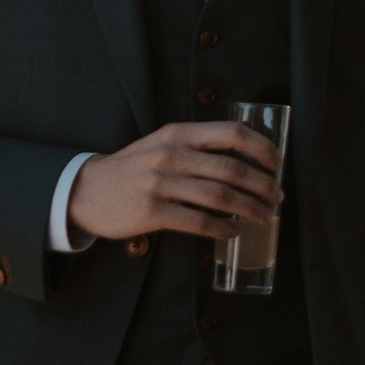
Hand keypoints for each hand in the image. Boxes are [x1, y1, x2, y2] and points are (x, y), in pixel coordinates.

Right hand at [66, 121, 281, 241]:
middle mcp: (171, 154)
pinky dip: (222, 228)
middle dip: (263, 185)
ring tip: (264, 216)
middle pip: (232, 168)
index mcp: (179, 134)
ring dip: (250, 209)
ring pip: (220, 197)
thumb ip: (197, 148)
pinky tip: (233, 231)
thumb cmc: (133, 169)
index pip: (232, 133)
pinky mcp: (151, 211)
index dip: (262, 148)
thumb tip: (245, 162)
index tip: (279, 163)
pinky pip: (198, 222)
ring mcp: (160, 183)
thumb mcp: (162, 144)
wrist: (85, 191)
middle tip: (278, 198)